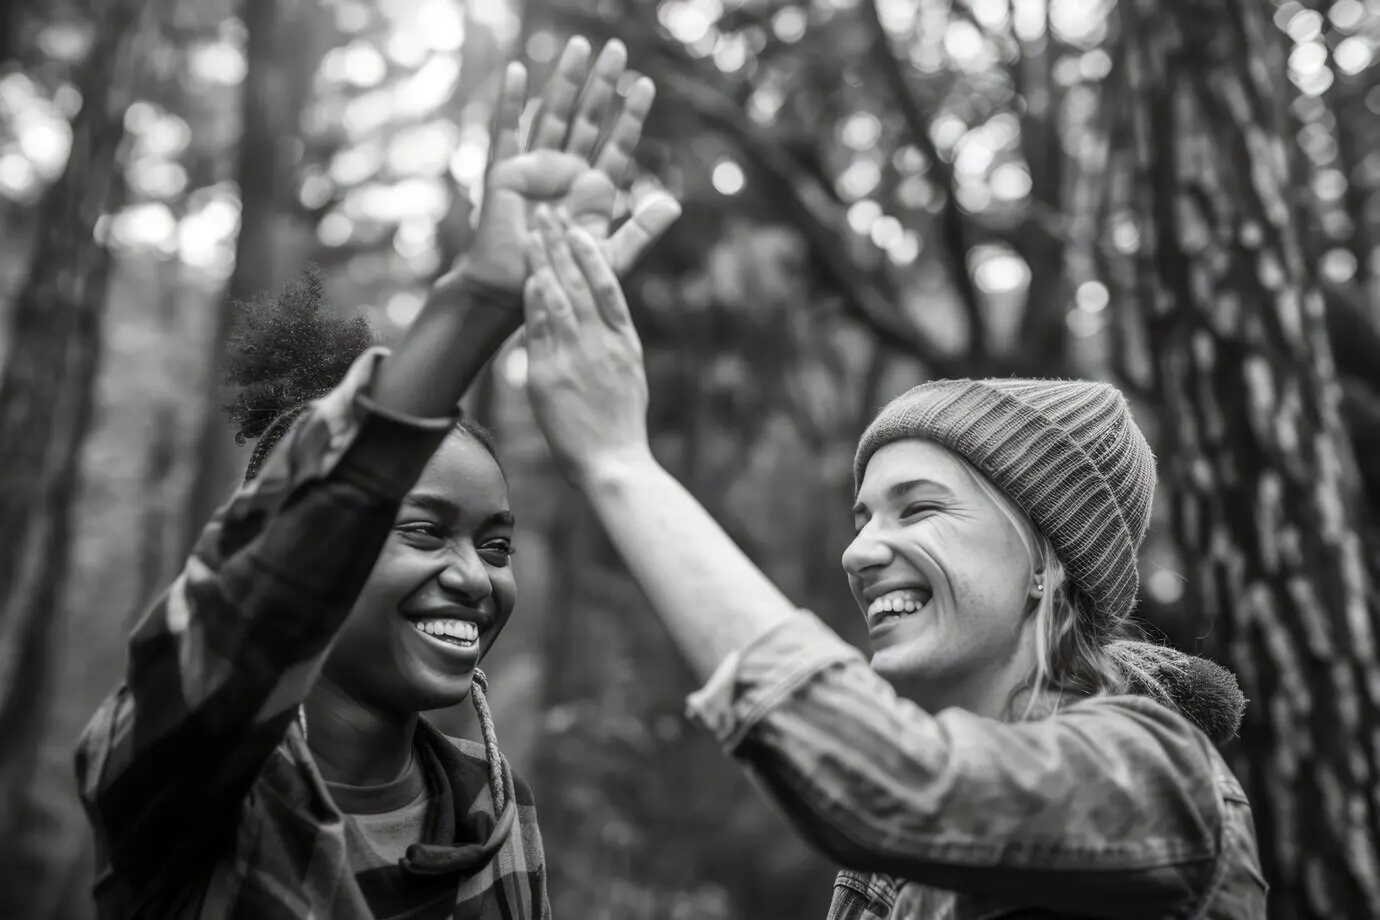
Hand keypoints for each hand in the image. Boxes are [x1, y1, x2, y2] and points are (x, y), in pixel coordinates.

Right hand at [437, 38, 677, 297]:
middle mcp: (567, 172)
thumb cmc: (564, 279)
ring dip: (566, 80)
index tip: (646, 85)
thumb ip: (642, 230)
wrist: (519, 292)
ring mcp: (536, 169)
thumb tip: (674, 205)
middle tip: (618, 49)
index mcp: (593, 190)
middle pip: (588, 118)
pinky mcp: (505, 173)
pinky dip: (510, 102)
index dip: (631, 115)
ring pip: (553, 114)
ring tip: (580, 45)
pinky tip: (515, 71)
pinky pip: (506, 132)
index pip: (617, 144)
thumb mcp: (610, 256)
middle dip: (602, 84)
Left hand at [523, 204, 674, 481]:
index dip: (592, 254)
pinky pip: (539, 332)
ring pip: (559, 298)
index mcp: (624, 342)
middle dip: (563, 245)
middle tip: (549, 212)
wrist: (615, 463)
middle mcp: (601, 344)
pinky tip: (526, 280)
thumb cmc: (622, 425)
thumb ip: (614, 344)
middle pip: (582, 283)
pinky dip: (533, 302)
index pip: (608, 286)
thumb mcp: (630, 375)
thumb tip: (601, 321)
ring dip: (544, 263)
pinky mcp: (549, 377)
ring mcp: (575, 358)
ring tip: (532, 234)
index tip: (579, 229)